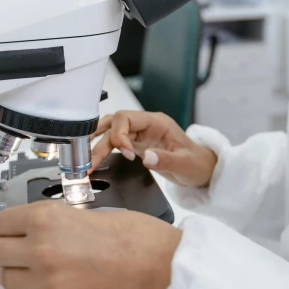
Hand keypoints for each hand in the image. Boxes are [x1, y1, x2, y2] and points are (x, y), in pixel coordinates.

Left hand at [0, 201, 181, 288]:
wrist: (159, 270)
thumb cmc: (133, 238)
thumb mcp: (86, 212)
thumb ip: (50, 225)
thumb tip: (15, 243)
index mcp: (47, 219)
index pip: (2, 223)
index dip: (12, 226)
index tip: (19, 230)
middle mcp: (40, 251)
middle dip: (10, 250)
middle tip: (28, 250)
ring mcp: (46, 285)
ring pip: (5, 279)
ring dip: (18, 273)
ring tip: (43, 269)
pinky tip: (48, 285)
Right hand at [91, 110, 216, 188]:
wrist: (203, 170)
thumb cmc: (197, 163)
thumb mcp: (185, 163)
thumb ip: (166, 160)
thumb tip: (146, 157)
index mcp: (156, 122)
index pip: (126, 119)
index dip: (120, 135)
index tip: (127, 155)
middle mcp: (145, 126)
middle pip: (114, 124)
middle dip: (101, 142)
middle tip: (91, 163)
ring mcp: (140, 135)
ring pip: (111, 132)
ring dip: (98, 145)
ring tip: (86, 162)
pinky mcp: (137, 146)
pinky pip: (115, 143)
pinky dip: (104, 150)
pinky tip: (95, 160)